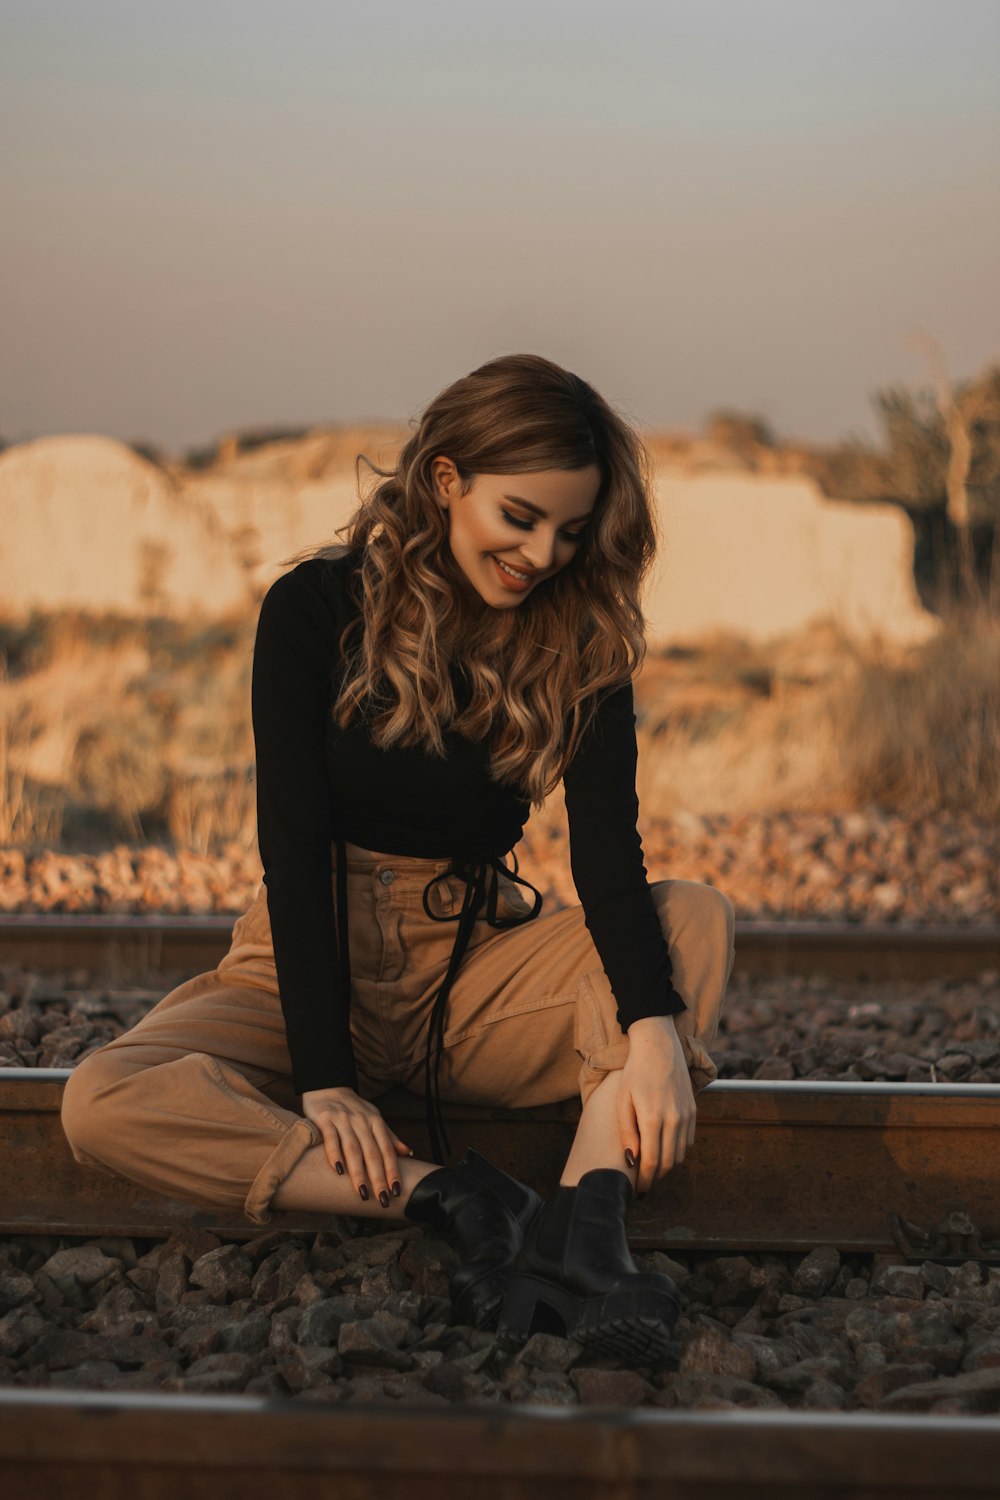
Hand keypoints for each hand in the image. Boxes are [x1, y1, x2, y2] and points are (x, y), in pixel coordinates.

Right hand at [301, 1086, 413, 1206]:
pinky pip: (331, 1139)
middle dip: (378, 1178)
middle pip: (372, 1153)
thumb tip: (408, 1153)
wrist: (327, 1085)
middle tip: (382, 1200)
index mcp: (375, 1122)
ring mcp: (343, 1120)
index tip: (396, 1191)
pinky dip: (335, 1154)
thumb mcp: (374, 1117)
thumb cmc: (352, 1107)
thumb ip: (389, 1136)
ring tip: (362, 1193)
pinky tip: (338, 1171)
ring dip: (358, 1173)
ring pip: (353, 1149)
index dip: (393, 1170)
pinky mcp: (325, 1119)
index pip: (387, 1150)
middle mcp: (361, 1121)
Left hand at [618, 1014, 696, 1194]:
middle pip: (668, 1163)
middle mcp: (673, 1120)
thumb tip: (631, 1160)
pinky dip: (677, 1150)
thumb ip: (627, 1132)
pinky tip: (664, 1147)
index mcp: (652, 1119)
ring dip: (667, 1165)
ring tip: (652, 1166)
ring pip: (680, 1154)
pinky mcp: (693, 1111)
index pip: (652, 1162)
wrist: (659, 1047)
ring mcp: (686, 1115)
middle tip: (644, 1183)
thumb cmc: (634, 1073)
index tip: (638, 1190)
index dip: (645, 1180)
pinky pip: (688, 1141)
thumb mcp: (623, 1101)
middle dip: (656, 1177)